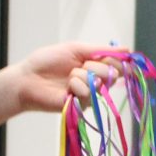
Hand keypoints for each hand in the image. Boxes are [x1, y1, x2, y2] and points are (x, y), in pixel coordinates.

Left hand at [11, 41, 125, 113]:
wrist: (27, 78)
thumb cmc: (47, 62)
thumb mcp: (75, 49)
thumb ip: (99, 49)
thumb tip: (127, 49)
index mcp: (95, 66)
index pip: (118, 65)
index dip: (115, 60)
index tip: (106, 57)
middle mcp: (95, 81)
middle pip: (113, 74)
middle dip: (95, 66)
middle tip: (79, 66)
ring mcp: (89, 95)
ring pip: (99, 83)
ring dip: (81, 75)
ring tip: (68, 78)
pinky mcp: (82, 106)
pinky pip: (88, 93)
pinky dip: (76, 86)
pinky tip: (66, 89)